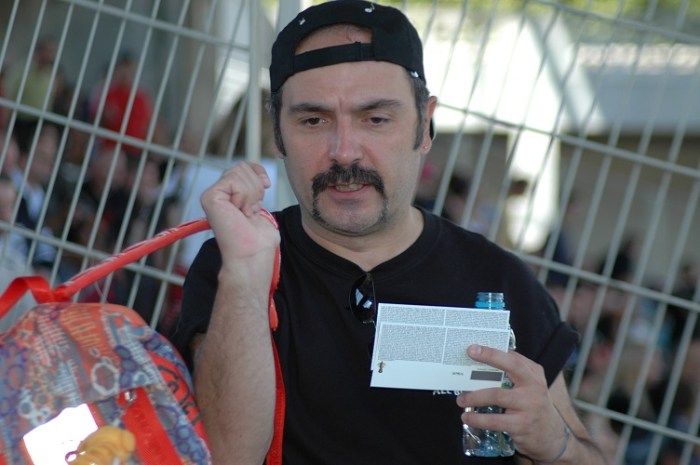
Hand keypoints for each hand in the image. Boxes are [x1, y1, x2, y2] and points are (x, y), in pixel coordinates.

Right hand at [200, 162, 279, 294]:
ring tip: (245, 213)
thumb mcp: (260, 206)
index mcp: (229, 195)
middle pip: (242, 167)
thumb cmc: (258, 238)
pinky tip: (240, 212)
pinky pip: (234, 181)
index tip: (266, 187)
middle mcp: (218, 194)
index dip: (258, 173)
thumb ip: (255, 188)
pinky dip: (244, 196)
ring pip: (239, 171)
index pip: (244, 167)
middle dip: (256, 188)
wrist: (252, 254)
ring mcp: (212, 195)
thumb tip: (262, 177)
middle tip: (251, 211)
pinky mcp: (210, 197)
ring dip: (251, 194)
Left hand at [456, 345, 569, 461]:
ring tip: (460, 399)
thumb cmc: (533, 405)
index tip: (473, 348)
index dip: (492, 352)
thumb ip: (512, 373)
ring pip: (497, 395)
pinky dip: (478, 418)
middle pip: (511, 367)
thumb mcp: (529, 386)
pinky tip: (467, 417)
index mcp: (534, 374)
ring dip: (474, 396)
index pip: (513, 358)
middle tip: (467, 358)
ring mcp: (529, 406)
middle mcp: (534, 387)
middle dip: (489, 359)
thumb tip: (481, 363)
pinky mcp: (521, 425)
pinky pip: (495, 420)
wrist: (551, 436)